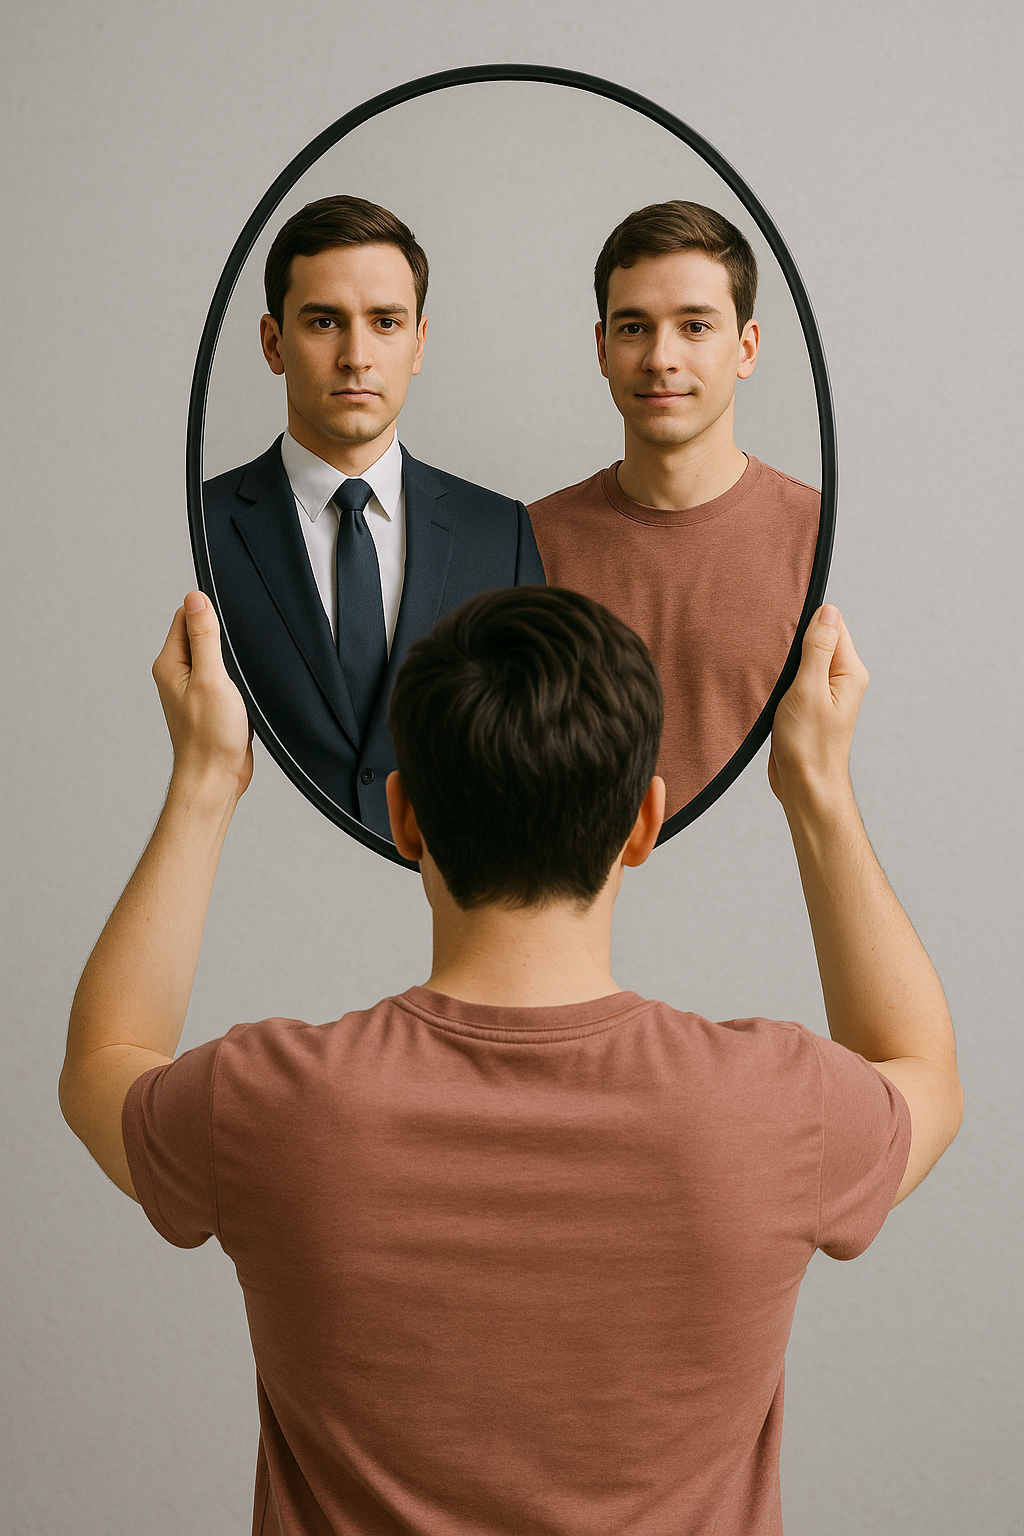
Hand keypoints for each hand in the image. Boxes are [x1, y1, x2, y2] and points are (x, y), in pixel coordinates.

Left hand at [152, 592, 253, 798]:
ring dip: (231, 659)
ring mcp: (194, 689)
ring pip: (215, 656)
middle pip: (200, 634)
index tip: (228, 628)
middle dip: (222, 636)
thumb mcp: (211, 678)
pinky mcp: (211, 703)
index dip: (208, 614)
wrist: (217, 777)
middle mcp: (177, 674)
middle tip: (237, 656)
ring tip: (240, 676)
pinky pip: (223, 677)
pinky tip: (245, 688)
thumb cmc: (210, 736)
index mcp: (169, 664)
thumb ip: (204, 637)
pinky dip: (236, 678)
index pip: (185, 617)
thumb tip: (195, 597)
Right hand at [768, 605, 868, 811]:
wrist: (804, 787)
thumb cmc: (808, 745)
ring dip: (783, 662)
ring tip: (767, 669)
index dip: (806, 622)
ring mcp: (823, 693)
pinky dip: (779, 678)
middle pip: (817, 640)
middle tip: (771, 650)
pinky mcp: (806, 706)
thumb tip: (828, 611)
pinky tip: (766, 683)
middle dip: (792, 641)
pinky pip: (793, 680)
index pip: (832, 626)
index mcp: (849, 672)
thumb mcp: (809, 690)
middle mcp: (840, 680)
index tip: (781, 628)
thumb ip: (818, 649)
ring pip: (802, 660)